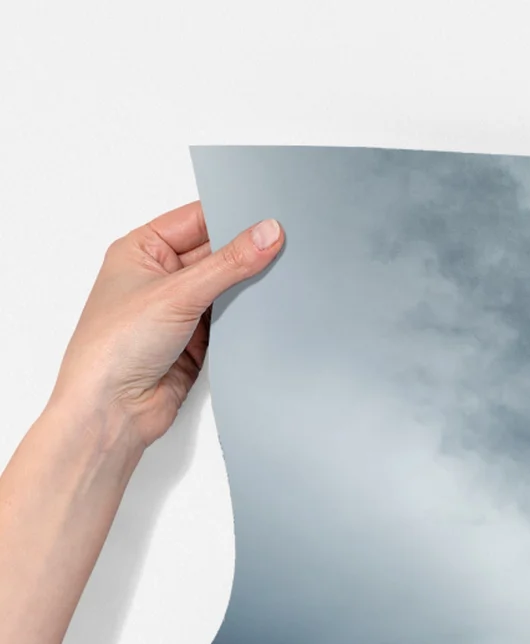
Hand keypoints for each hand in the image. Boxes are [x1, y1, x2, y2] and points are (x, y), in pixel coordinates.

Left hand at [50, 201, 283, 450]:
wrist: (114, 410)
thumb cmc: (114, 347)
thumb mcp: (178, 293)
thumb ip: (228, 264)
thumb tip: (266, 234)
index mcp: (142, 250)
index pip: (197, 220)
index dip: (232, 216)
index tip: (269, 217)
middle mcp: (161, 278)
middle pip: (216, 254)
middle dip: (246, 255)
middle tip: (284, 248)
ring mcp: (180, 311)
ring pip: (227, 289)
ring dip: (248, 290)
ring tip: (281, 279)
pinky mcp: (198, 342)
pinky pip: (233, 322)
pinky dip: (249, 319)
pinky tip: (267, 313)